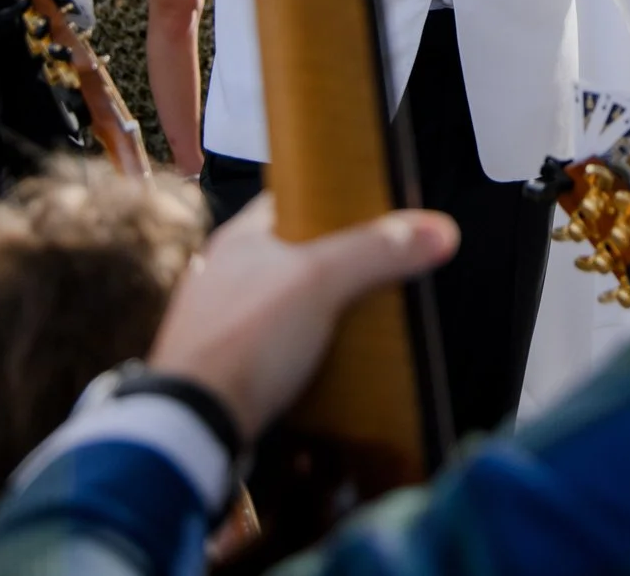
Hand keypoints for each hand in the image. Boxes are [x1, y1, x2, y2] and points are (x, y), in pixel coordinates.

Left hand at [146, 195, 456, 441]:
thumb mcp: (322, 281)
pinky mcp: (226, 368)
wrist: (192, 427)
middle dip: (339, 266)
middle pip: (297, 256)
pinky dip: (303, 352)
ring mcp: (222, 323)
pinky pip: (275, 348)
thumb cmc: (246, 340)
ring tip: (365, 321)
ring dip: (321, 313)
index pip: (297, 202)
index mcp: (240, 238)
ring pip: (286, 305)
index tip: (379, 213)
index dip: (339, 203)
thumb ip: (378, 251)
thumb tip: (438, 229)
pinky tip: (328, 363)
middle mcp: (225, 275)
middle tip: (382, 273)